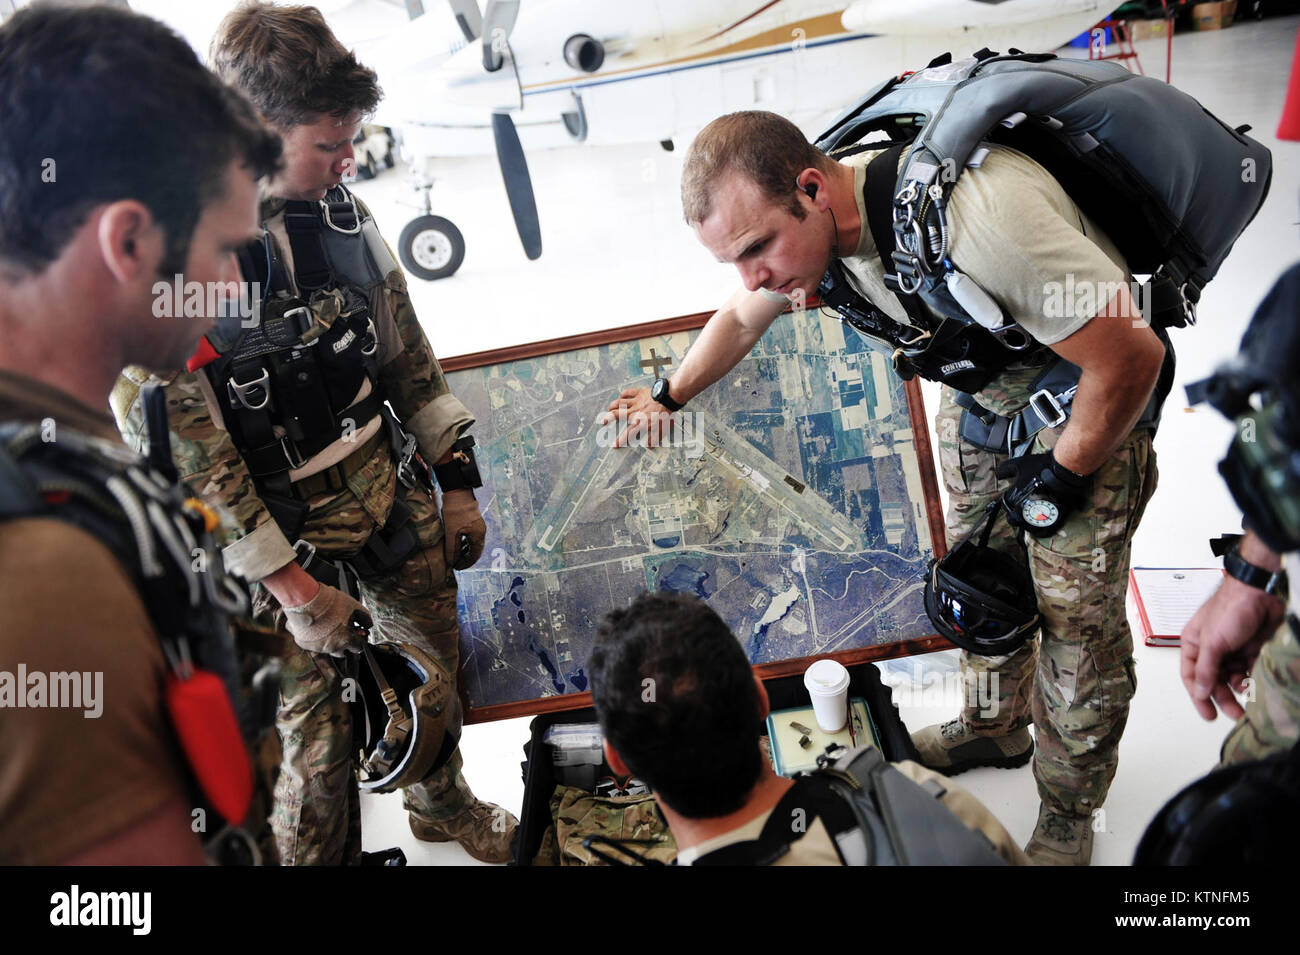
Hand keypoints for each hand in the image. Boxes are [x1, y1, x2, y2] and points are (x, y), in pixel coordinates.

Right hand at [283, 585, 370, 656]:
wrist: (305, 599)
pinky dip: (315, 637)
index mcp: (345, 640)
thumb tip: (368, 625)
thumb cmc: (329, 602)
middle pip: (342, 652)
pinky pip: (312, 644)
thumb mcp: (354, 606)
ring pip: (327, 649)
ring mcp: (316, 647)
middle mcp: (331, 647)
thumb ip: (364, 618)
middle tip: (343, 631)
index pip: (358, 648)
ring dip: (330, 641)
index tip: (357, 634)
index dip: (359, 640)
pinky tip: (316, 625)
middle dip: (345, 644)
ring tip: (328, 625)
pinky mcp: (303, 643)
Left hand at [440, 488, 484, 569]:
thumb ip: (451, 549)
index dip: (465, 563)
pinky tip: (457, 544)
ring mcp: (479, 526)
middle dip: (465, 558)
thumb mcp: (451, 533)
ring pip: (473, 543)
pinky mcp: (474, 521)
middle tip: (455, 563)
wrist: (458, 492)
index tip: (456, 567)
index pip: (474, 555)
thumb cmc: (455, 512)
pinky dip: (465, 542)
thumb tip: (451, 562)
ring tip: (455, 555)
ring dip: (465, 551)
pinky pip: (471, 536)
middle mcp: (481, 532)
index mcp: (478, 536)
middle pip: (475, 550)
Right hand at [601, 387, 673, 447]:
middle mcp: (635, 412)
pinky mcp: (639, 393)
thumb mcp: (662, 430)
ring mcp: (636, 402)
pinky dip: (623, 394)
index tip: (614, 444)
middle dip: (608, 418)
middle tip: (603, 421)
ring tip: (609, 408)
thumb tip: (649, 445)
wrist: (668, 398)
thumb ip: (655, 438)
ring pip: (620, 403)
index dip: (620, 440)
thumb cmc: (666, 414)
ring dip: (613, 405)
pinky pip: (628, 392)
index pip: (628, 433)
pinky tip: (621, 396)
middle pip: (617, 414)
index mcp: (640, 422)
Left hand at [996, 450, 1090, 537]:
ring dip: (1028, 524)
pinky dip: (1041, 530)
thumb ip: (1005, 469)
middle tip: (1021, 509)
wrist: (1066, 471)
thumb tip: (998, 474)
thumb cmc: (1042, 467)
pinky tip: (1041, 524)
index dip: (1009, 501)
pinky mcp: (1054, 520)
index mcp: (1014, 500)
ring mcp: (1040, 518)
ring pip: (1029, 528)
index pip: (1007, 505)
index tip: (1015, 498)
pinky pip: (1044, 531)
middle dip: (1016, 515)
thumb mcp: (1019, 464)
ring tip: (1031, 516)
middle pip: (1015, 520)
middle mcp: (1025, 512)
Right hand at [1180, 576, 1284, 720]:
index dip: (1198, 696)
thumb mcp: (1212, 643)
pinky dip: (1250, 680)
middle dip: (1222, 698)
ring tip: (1246, 704)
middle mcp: (1210, 648)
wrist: (1259, 593)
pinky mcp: (1249, 649)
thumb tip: (1199, 692)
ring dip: (1237, 691)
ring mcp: (1230, 649)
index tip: (1208, 714)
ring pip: (1231, 678)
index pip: (1191, 676)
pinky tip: (1253, 685)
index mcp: (1193, 644)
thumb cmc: (1230, 609)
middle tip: (1233, 714)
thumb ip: (1205, 670)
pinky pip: (1247, 671)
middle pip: (1213, 680)